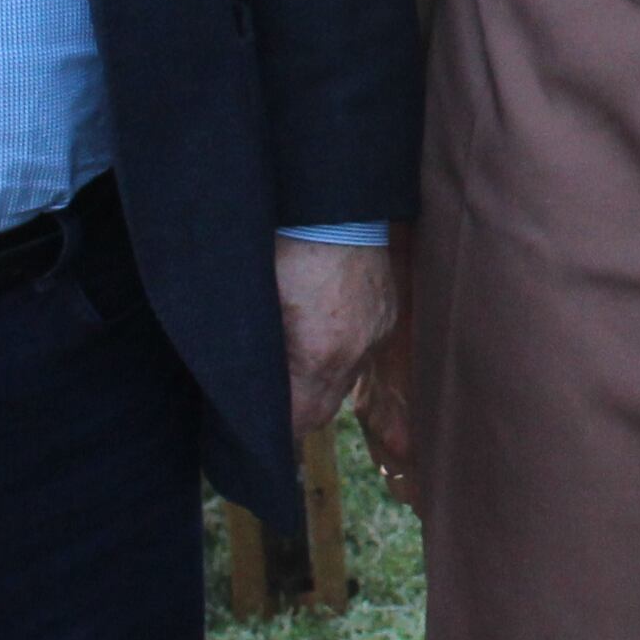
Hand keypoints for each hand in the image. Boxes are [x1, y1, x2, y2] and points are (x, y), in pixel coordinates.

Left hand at [270, 235, 394, 440]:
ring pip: (345, 383)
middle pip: (324, 410)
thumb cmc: (286, 251)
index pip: (301, 419)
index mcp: (320, 353)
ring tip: (294, 367)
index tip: (259, 432)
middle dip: (298, 413)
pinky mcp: (388, 317)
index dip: (279, 431)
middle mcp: (356, 352)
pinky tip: (323, 336)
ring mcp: (377, 334)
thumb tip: (252, 389)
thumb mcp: (262, 306)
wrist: (334, 208)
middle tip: (271, 406)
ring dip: (320, 384)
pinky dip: (341, 357)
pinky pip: (363, 355)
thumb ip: (261, 357)